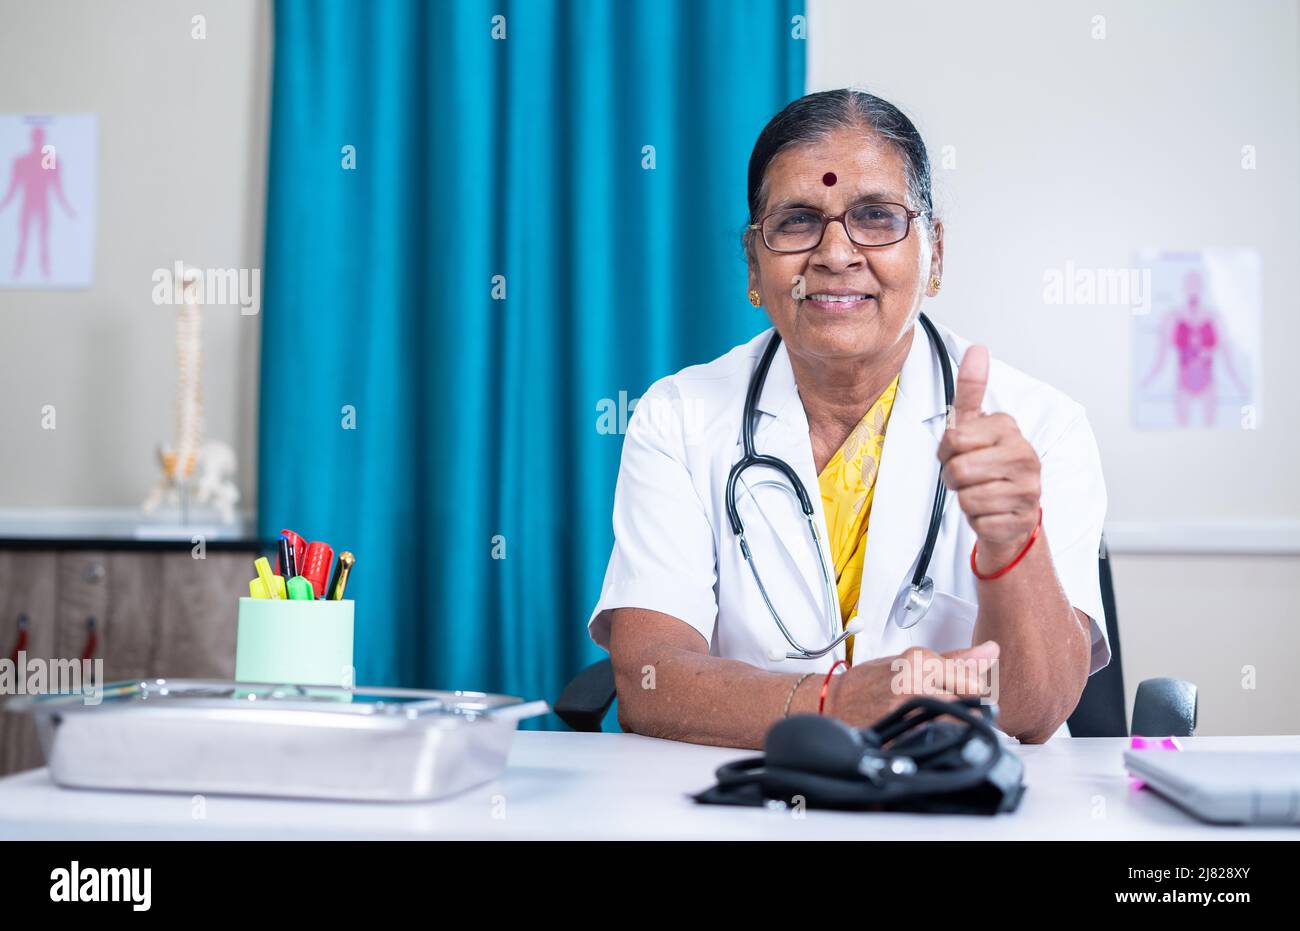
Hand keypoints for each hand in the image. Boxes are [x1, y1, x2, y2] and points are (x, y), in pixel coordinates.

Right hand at [824, 641, 1000, 727]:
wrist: (835, 701)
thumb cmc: (874, 680)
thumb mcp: (913, 660)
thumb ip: (956, 659)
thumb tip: (991, 650)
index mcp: (921, 660)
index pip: (974, 683)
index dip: (973, 693)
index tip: (960, 695)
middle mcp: (915, 683)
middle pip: (969, 705)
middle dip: (967, 712)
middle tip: (948, 710)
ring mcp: (907, 710)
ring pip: (957, 725)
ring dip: (954, 727)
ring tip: (933, 721)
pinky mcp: (901, 734)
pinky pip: (937, 740)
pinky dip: (936, 739)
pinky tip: (923, 733)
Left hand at [937, 345, 1040, 564]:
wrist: (1012, 512)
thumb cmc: (988, 465)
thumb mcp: (975, 426)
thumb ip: (971, 389)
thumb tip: (977, 349)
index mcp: (1008, 429)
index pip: (954, 439)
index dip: (946, 451)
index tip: (959, 452)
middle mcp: (1024, 455)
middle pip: (958, 470)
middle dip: (953, 478)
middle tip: (967, 477)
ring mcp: (1028, 488)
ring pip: (968, 498)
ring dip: (965, 500)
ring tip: (980, 492)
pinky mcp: (1023, 519)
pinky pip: (979, 522)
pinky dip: (977, 520)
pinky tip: (991, 511)